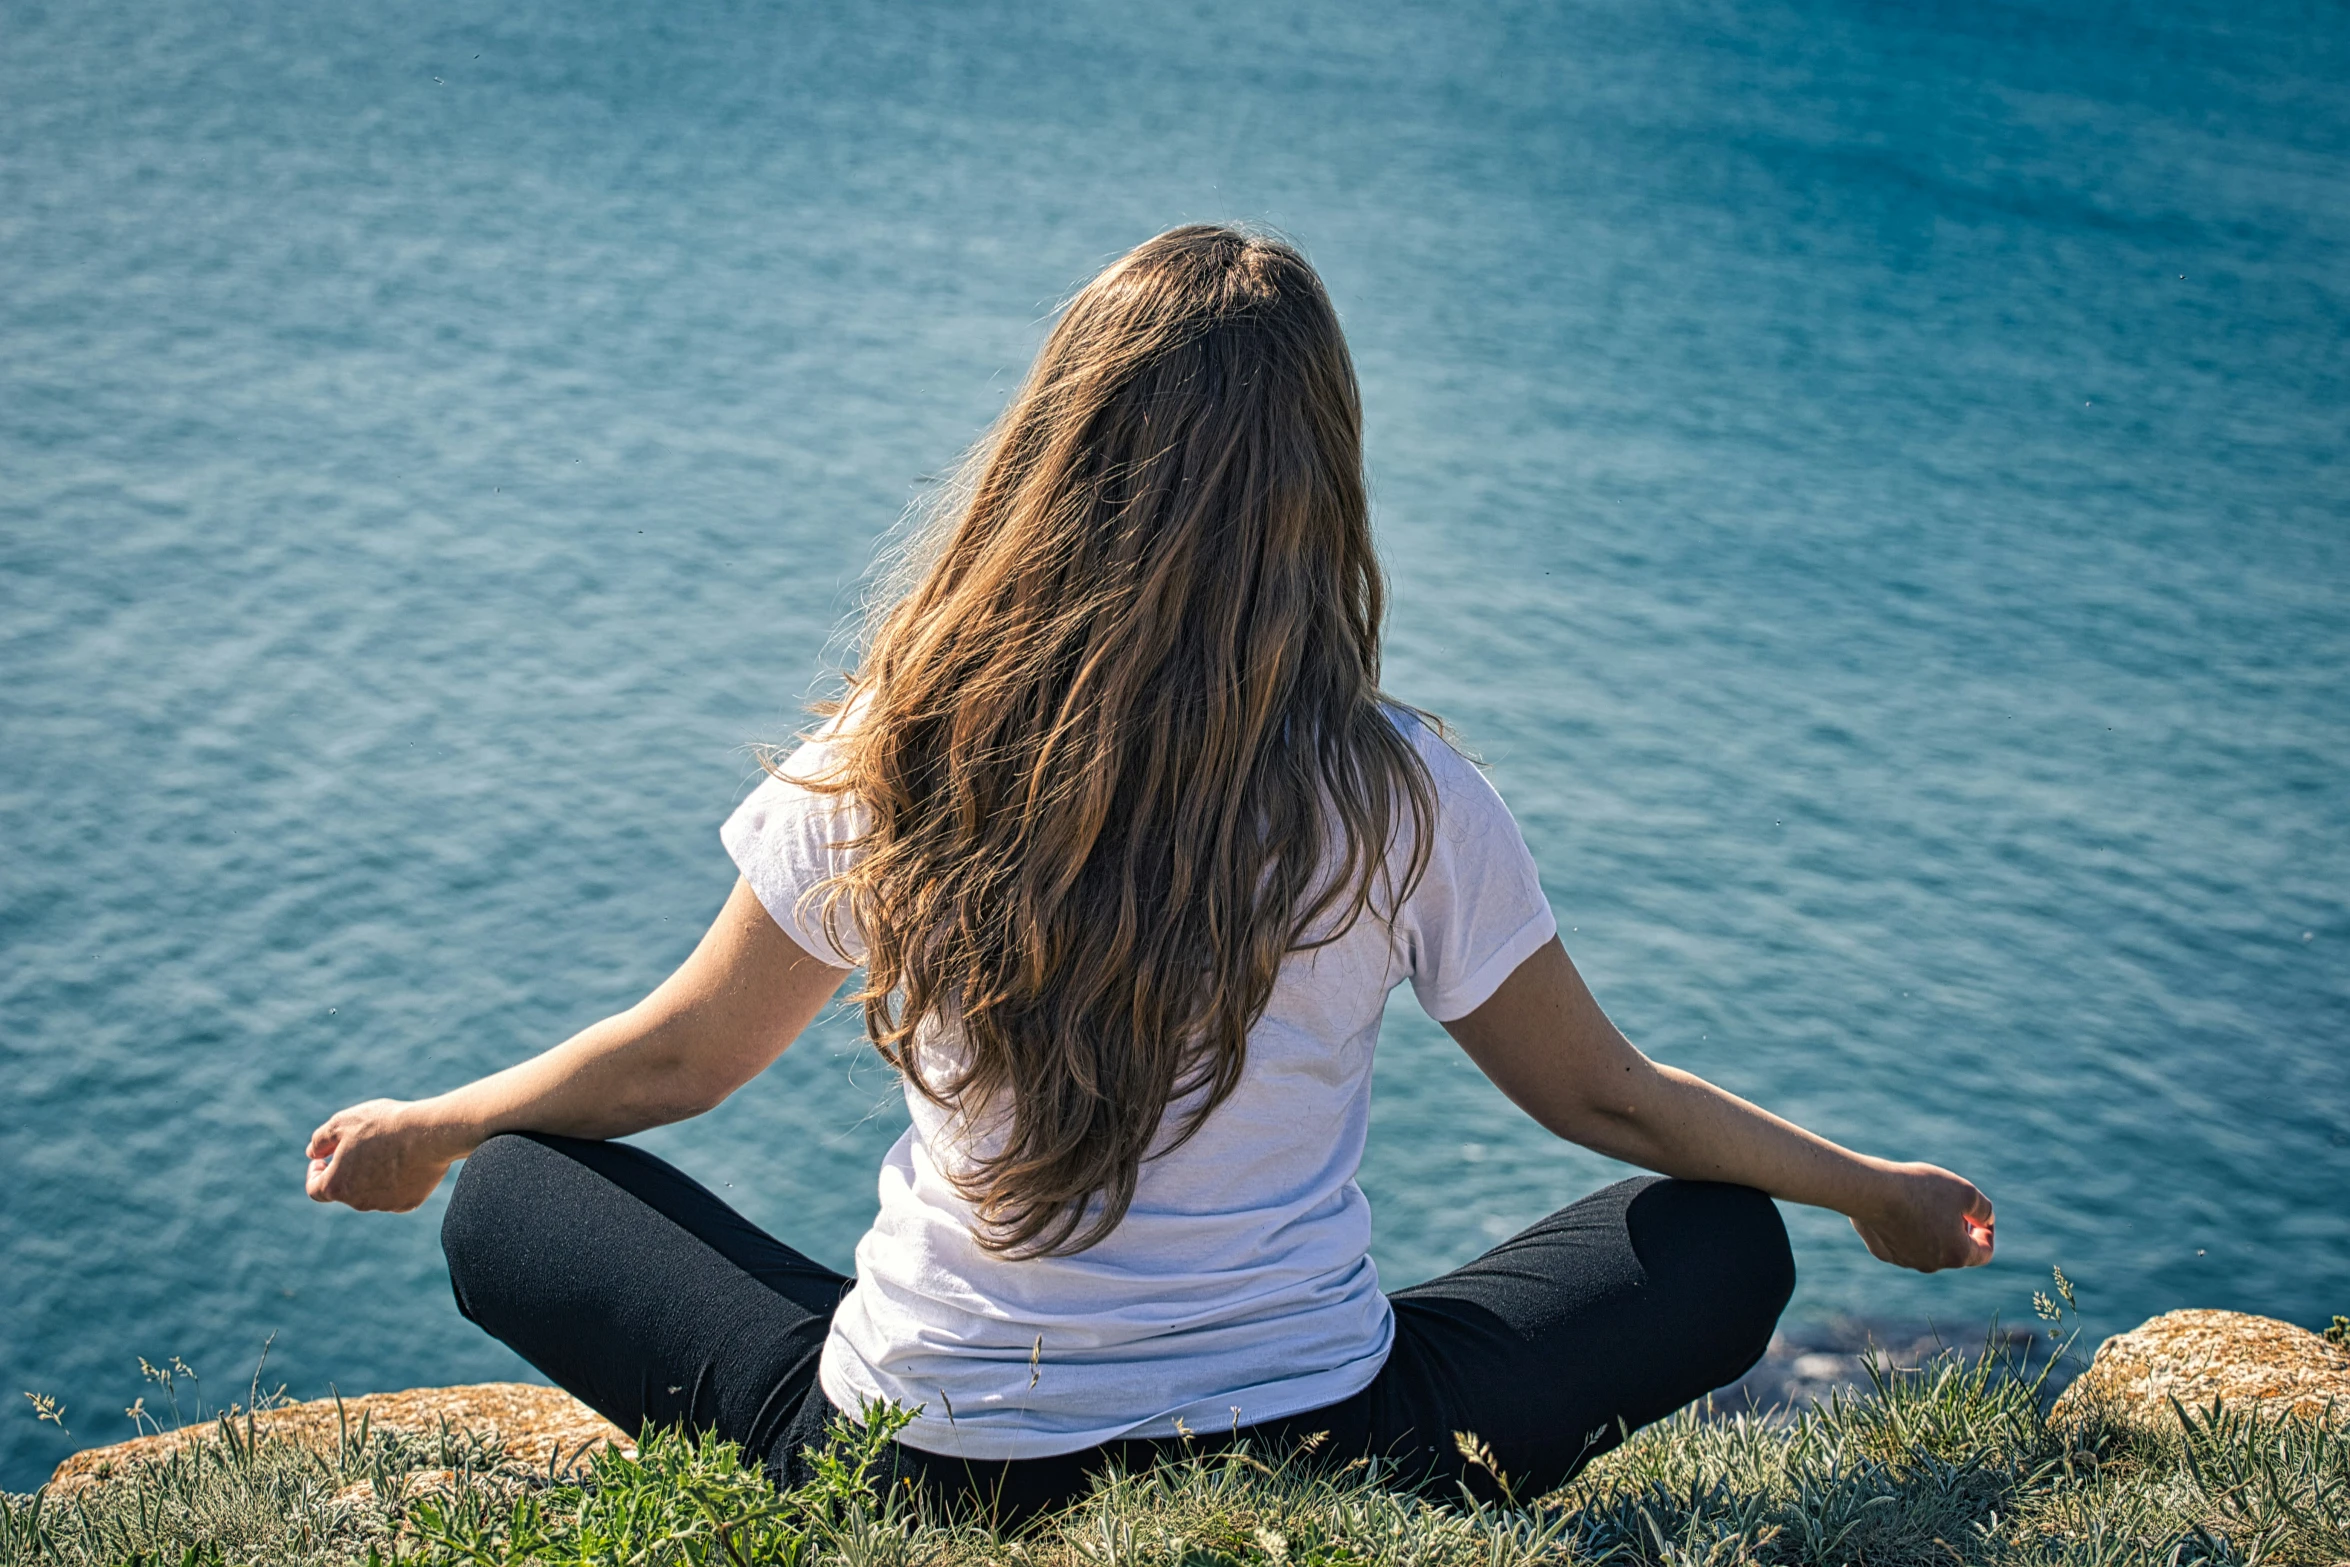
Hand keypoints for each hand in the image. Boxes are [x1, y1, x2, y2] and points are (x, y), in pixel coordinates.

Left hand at [305, 1099, 462, 1211]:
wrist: (429, 1133)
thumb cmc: (382, 1125)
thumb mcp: (342, 1122)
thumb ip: (320, 1140)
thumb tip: (313, 1153)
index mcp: (336, 1185)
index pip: (315, 1189)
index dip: (315, 1173)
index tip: (323, 1159)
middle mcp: (357, 1202)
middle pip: (346, 1190)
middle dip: (349, 1170)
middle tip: (362, 1145)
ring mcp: (384, 1205)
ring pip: (372, 1192)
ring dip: (372, 1175)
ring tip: (389, 1148)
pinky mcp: (409, 1203)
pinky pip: (397, 1194)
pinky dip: (397, 1181)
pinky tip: (407, 1159)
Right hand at [1849, 1161, 1994, 1271]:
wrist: (1871, 1190)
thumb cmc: (1921, 1189)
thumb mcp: (1965, 1191)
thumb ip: (1983, 1209)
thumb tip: (1985, 1219)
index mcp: (1957, 1254)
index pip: (1984, 1252)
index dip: (1987, 1233)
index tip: (1980, 1217)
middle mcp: (1933, 1264)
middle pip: (1954, 1251)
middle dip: (1958, 1230)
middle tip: (1951, 1206)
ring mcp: (1905, 1261)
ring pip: (1927, 1248)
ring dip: (1932, 1231)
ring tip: (1923, 1203)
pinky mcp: (1883, 1253)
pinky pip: (1902, 1244)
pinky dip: (1906, 1230)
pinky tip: (1898, 1208)